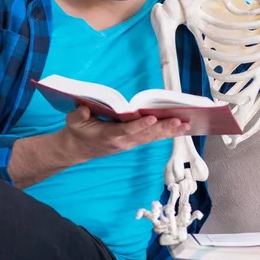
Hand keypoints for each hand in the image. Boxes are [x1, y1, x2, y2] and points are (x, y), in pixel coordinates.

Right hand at [55, 106, 190, 165]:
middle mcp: (123, 141)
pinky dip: (166, 132)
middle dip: (164, 127)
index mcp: (110, 135)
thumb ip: (79, 115)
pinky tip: (179, 128)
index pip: (127, 130)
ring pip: (152, 137)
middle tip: (180, 121)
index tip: (151, 118)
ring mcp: (130, 143)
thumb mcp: (73, 121)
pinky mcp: (133, 141)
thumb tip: (86, 110)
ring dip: (170, 131)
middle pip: (146, 134)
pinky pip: (152, 137)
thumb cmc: (77, 132)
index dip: (139, 125)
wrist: (77, 149)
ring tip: (186, 125)